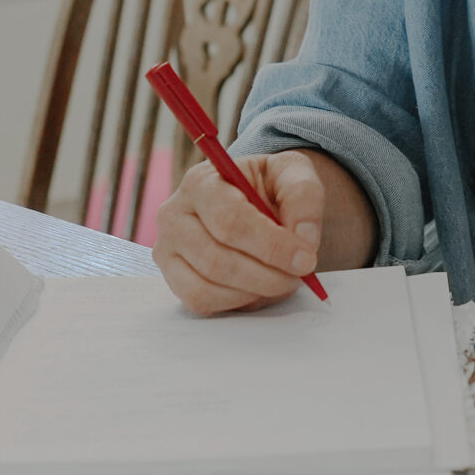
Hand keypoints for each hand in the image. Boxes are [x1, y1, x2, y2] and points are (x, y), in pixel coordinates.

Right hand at [152, 150, 324, 315]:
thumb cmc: (269, 186)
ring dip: (254, 291)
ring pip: (207, 287)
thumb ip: (303, 195)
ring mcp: (167, 249)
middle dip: (267, 274)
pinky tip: (259, 287)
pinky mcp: (173, 277)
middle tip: (299, 275)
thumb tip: (304, 237)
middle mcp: (174, 215)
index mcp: (201, 182)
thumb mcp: (292, 173)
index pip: (230, 221)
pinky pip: (201, 302)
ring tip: (282, 279)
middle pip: (217, 259)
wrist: (252, 201)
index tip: (306, 258)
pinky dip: (237, 302)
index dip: (271, 245)